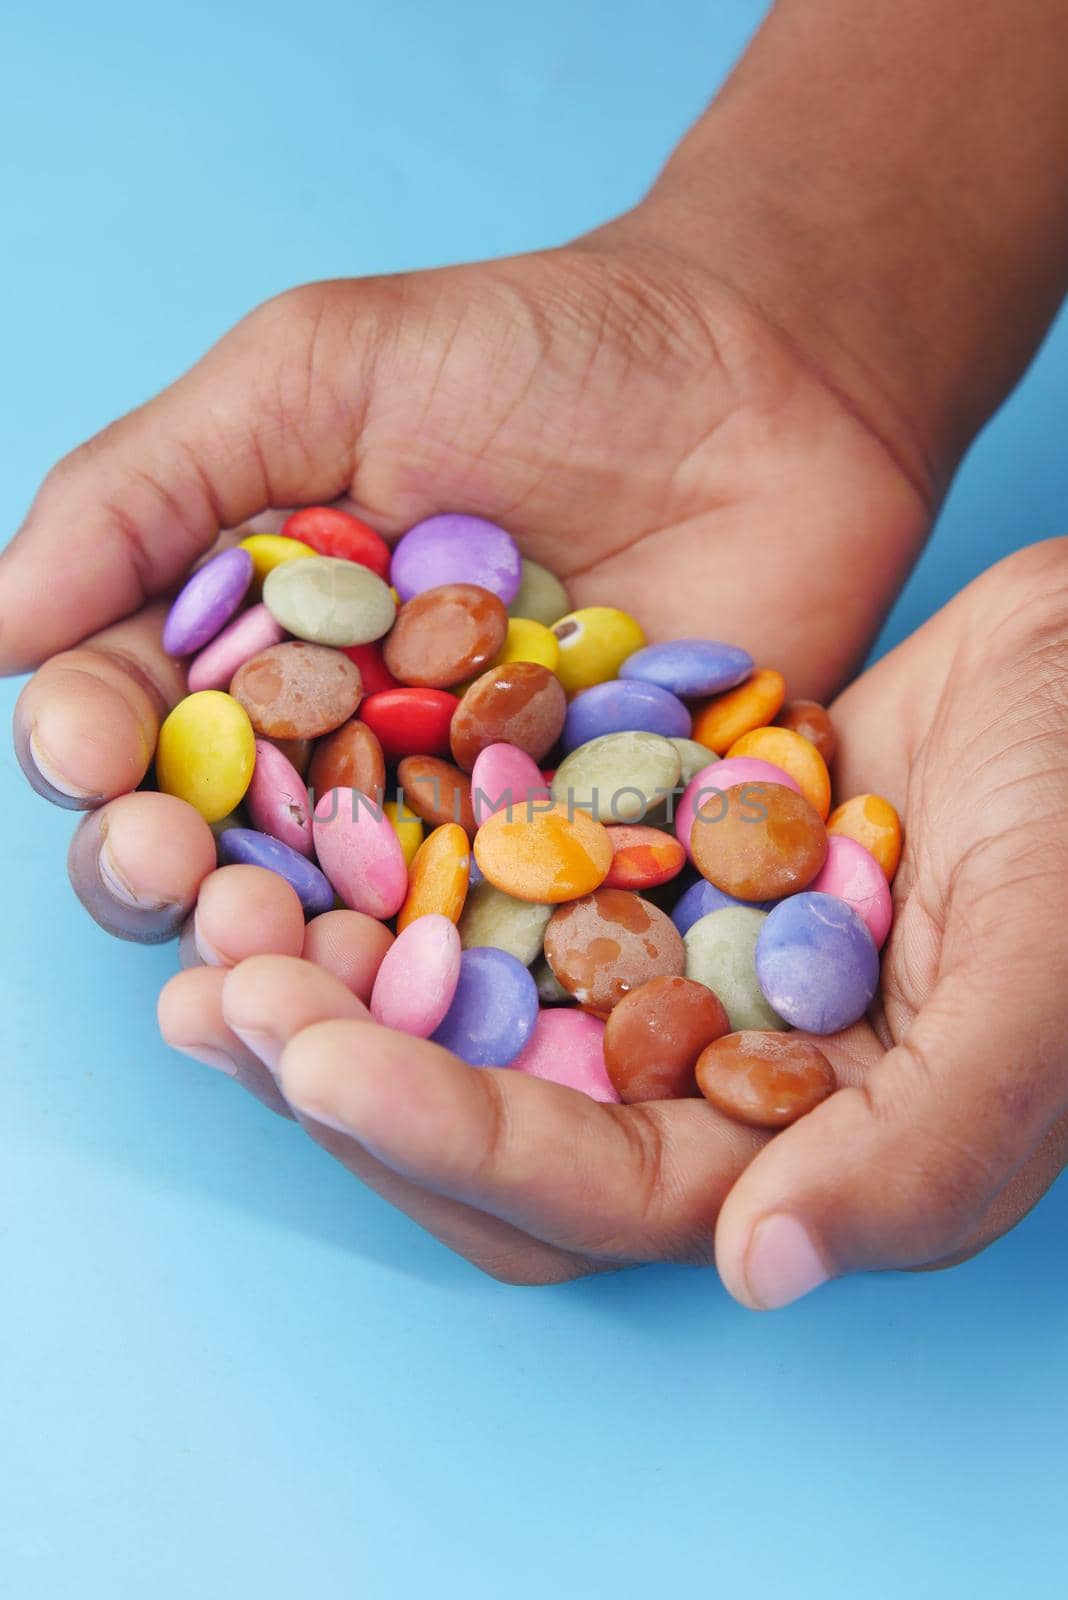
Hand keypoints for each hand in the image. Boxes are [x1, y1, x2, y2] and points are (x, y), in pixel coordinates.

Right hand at [5, 221, 929, 936]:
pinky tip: (440, 1024)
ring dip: (307, 963)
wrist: (776, 379)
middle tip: (177, 879)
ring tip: (281, 963)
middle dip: (182, 880)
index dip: (94, 755)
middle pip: (231, 856)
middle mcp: (349, 761)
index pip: (138, 732)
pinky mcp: (593, 874)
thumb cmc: (541, 349)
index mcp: (258, 653)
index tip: (86, 752)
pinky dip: (480, 990)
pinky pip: (526, 950)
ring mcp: (471, 829)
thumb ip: (153, 485)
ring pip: (362, 934)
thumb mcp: (319, 368)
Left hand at [158, 540, 1067, 1296]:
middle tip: (215, 989)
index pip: (590, 1189)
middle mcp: (706, 1082)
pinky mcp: (628, 867)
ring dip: (341, 977)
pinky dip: (393, 869)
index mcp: (795, 1152)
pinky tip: (301, 815)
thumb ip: (929, 1143)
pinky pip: (482, 891)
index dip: (446, 1138)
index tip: (309, 1057)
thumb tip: (766, 1274)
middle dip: (346, 1072)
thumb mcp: (1043, 974)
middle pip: (491, 1123)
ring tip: (214, 917)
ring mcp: (658, 971)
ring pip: (466, 1012)